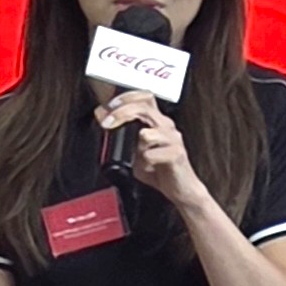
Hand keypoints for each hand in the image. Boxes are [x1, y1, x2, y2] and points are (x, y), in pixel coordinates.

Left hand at [97, 91, 201, 207]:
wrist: (181, 188)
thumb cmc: (160, 168)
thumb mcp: (136, 149)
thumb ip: (124, 136)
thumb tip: (104, 123)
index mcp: (157, 121)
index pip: (144, 97)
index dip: (125, 97)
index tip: (107, 108)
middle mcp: (166, 126)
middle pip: (144, 108)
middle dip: (121, 113)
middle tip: (107, 123)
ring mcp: (173, 139)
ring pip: (148, 132)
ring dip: (135, 143)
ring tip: (133, 155)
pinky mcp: (176, 155)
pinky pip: (152, 154)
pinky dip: (145, 161)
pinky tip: (147, 166)